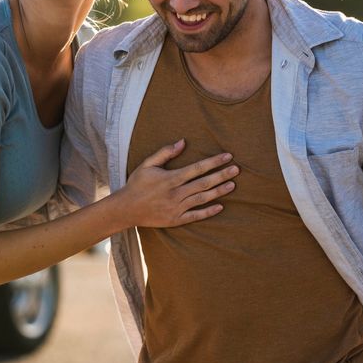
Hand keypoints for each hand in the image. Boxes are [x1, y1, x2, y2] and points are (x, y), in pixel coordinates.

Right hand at [118, 139, 237, 227]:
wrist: (126, 209)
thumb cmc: (137, 184)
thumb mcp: (147, 164)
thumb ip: (165, 152)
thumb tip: (183, 142)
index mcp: (170, 178)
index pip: (197, 168)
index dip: (214, 162)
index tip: (227, 156)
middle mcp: (176, 193)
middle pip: (204, 183)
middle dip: (221, 175)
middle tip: (236, 169)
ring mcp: (176, 208)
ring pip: (202, 199)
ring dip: (219, 192)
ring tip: (232, 185)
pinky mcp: (175, 220)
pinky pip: (195, 216)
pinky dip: (208, 212)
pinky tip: (220, 207)